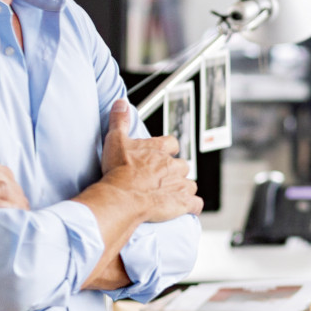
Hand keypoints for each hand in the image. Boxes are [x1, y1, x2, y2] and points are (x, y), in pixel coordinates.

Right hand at [95, 100, 201, 220]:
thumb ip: (119, 120)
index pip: (171, 143)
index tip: (162, 153)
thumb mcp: (115, 140)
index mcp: (159, 149)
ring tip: (170, 194)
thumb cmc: (118, 170)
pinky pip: (196, 204)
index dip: (168, 149)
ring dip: (183, 188)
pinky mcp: (182, 203)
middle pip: (182, 166)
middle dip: (175, 172)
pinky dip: (193, 206)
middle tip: (161, 178)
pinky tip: (187, 208)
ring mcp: (179, 185)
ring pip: (190, 184)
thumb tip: (121, 103)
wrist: (123, 196)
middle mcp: (173, 166)